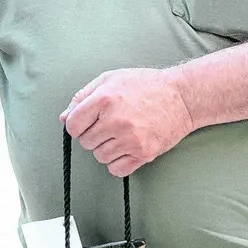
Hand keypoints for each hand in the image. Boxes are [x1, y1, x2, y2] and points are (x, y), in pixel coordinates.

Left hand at [60, 68, 195, 177]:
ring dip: (106, 148)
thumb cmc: (146, 85)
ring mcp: (130, 139)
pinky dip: (118, 162)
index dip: (77, 125)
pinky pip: (116, 169)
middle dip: (93, 135)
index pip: (72, 126)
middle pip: (85, 142)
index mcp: (104, 99)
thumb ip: (83, 96)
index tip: (86, 123)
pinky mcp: (143, 153)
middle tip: (109, 124)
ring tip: (120, 134)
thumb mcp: (111, 79)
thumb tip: (65, 117)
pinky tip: (126, 148)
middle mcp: (116, 121)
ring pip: (100, 157)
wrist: (182, 97)